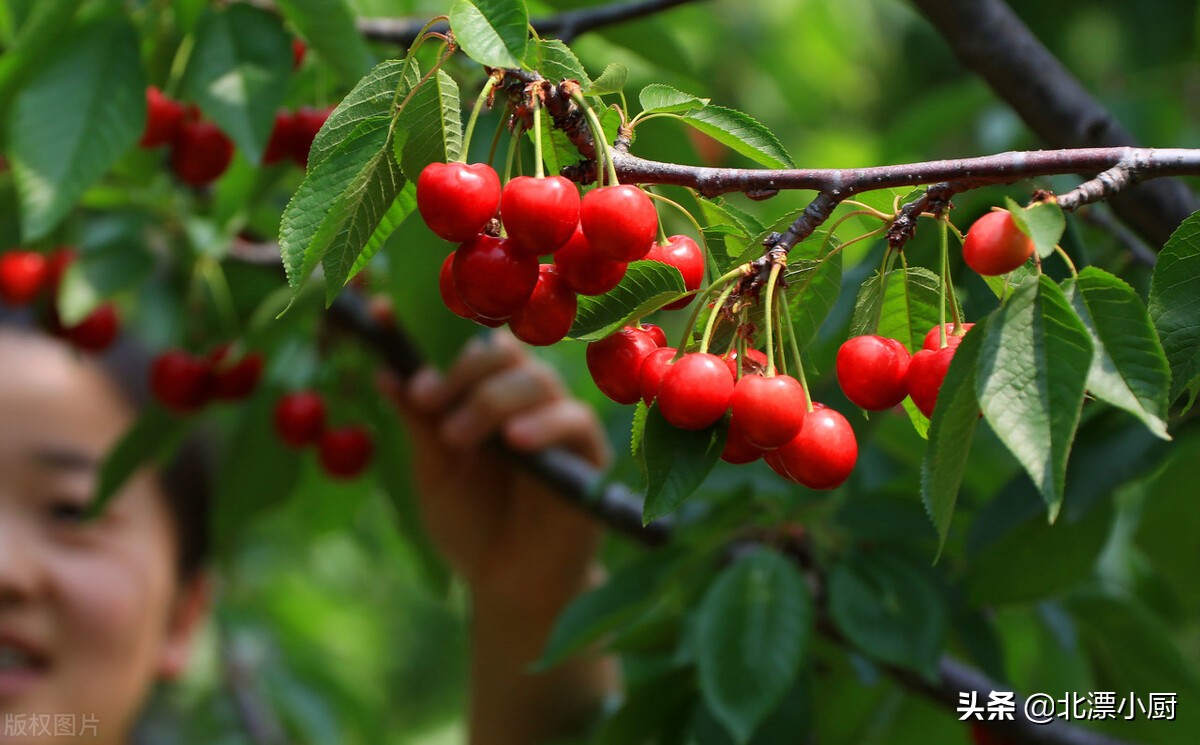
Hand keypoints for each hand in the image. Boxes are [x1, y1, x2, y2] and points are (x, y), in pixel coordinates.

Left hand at [383, 329, 610, 617]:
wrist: (508, 587)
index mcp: (482, 398)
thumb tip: (387, 374)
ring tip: (458, 437)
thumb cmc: (472, 528)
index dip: (427, 327)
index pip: (464, 346)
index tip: (382, 314)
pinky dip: (542, 423)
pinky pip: (573, 419)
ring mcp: (556, 423)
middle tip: (427, 399)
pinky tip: (514, 444)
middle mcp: (522, 401)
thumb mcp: (434, 475)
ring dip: (491, 399)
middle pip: (504, 351)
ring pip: (536, 379)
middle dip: (461, 368)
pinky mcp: (587, 453)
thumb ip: (421, 426)